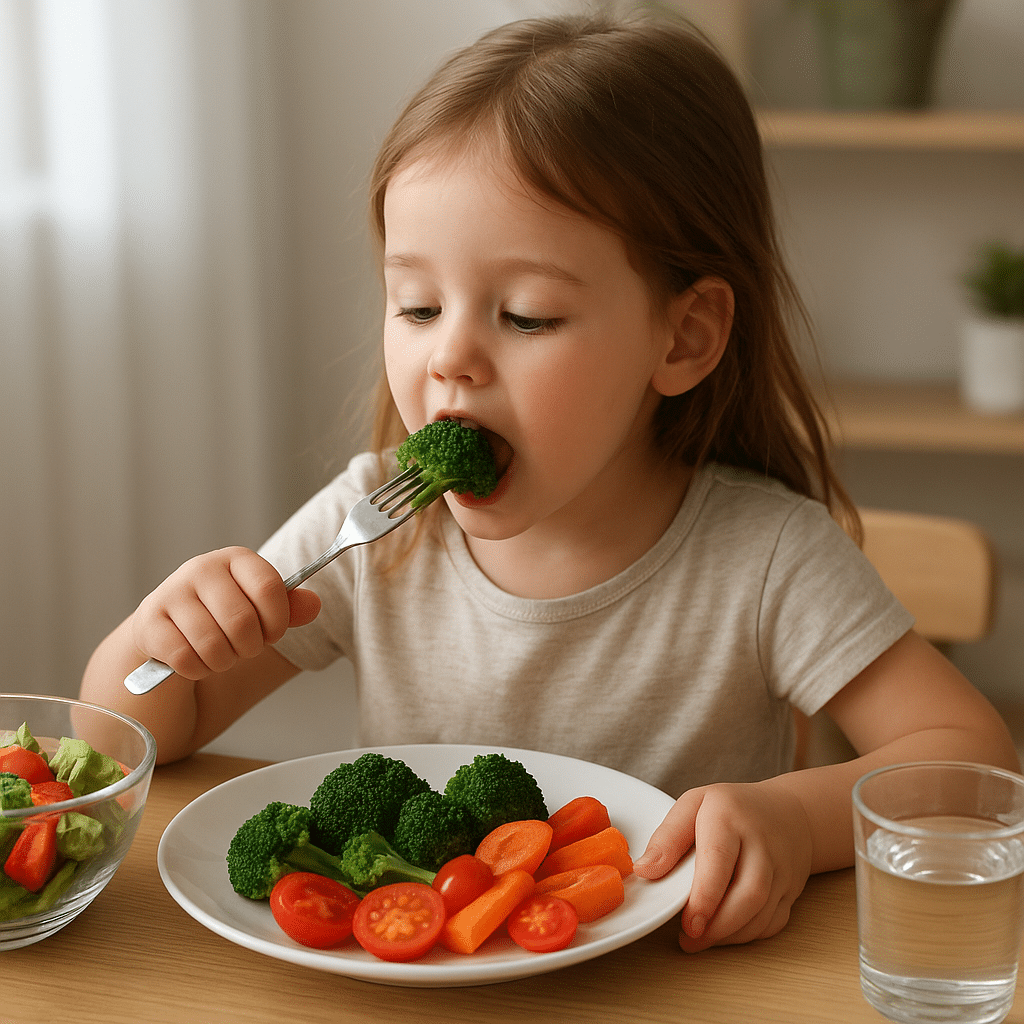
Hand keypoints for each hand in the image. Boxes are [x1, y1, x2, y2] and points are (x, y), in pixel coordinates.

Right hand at [131, 547, 320, 679]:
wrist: (169, 626)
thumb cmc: (224, 614)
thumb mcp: (260, 606)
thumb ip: (290, 607)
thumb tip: (315, 605)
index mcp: (237, 558)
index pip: (269, 588)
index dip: (277, 621)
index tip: (272, 632)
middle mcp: (202, 568)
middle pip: (241, 622)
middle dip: (249, 647)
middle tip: (244, 648)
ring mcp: (171, 592)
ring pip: (212, 644)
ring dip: (223, 661)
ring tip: (221, 654)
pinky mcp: (149, 622)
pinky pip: (185, 659)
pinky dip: (197, 670)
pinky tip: (197, 660)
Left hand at [633, 779, 812, 951]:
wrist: (788, 812)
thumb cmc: (732, 808)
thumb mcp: (693, 804)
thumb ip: (667, 837)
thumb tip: (644, 871)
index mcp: (730, 817)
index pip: (719, 859)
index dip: (705, 896)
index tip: (688, 923)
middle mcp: (761, 844)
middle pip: (749, 893)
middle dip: (719, 925)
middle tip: (690, 938)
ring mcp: (781, 869)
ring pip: (762, 913)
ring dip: (730, 934)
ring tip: (701, 940)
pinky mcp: (791, 891)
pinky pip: (773, 922)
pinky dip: (748, 934)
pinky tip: (725, 933)